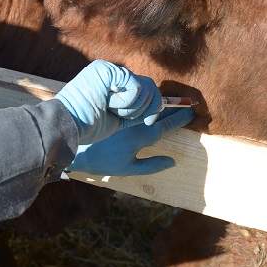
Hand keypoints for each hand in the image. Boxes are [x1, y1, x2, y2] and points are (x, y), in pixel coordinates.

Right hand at [54, 60, 162, 144]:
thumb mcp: (118, 118)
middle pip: (150, 86)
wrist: (68, 126)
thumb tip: (161, 105)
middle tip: (135, 118)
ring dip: (134, 108)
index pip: (145, 89)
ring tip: (114, 112)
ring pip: (146, 87)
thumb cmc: (87, 127)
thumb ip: (137, 110)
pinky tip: (112, 106)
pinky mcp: (109, 71)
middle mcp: (113, 75)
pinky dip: (129, 101)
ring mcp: (111, 71)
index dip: (153, 105)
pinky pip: (137, 87)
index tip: (154, 120)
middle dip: (149, 107)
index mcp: (115, 85)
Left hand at [66, 107, 194, 175]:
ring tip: (168, 101)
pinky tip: (147, 99)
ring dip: (157, 101)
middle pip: (159, 110)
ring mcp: (125, 113)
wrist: (76, 148)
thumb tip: (172, 162)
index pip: (166, 124)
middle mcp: (135, 122)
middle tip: (186, 102)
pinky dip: (142, 98)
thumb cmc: (101, 162)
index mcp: (141, 136)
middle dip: (172, 107)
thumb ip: (150, 166)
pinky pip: (133, 99)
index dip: (179, 119)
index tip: (190, 112)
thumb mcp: (127, 168)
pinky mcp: (114, 107)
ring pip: (146, 102)